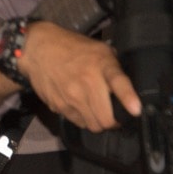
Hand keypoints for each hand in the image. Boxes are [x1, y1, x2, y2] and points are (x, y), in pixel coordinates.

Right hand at [23, 22, 140, 131]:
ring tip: (96, 111)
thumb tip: (127, 89)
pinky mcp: (57, 105)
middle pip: (105, 119)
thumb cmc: (73, 48)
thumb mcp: (99, 49)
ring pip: (92, 125)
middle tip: (113, 116)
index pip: (118, 82)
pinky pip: (77, 122)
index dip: (128, 98)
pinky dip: (81, 118)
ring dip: (97, 121)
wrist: (37, 49)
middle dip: (112, 121)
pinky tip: (79, 106)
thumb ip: (114, 68)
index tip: (135, 111)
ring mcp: (70, 97)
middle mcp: (86, 83)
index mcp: (101, 65)